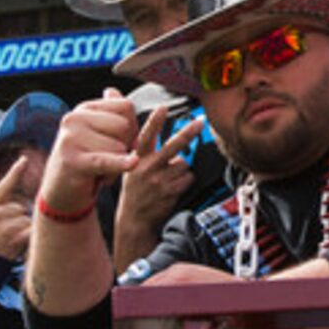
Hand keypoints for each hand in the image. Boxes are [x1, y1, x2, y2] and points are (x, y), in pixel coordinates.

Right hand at [0, 152, 39, 264]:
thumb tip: (20, 209)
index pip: (3, 185)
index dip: (15, 172)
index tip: (24, 160)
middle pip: (20, 208)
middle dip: (18, 221)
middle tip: (6, 237)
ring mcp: (5, 223)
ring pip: (27, 220)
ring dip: (23, 232)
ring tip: (8, 244)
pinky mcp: (15, 236)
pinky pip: (31, 231)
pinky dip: (28, 239)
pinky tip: (18, 247)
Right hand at [40, 90, 141, 219]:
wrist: (60, 194)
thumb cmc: (86, 163)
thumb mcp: (97, 135)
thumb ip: (110, 114)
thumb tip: (112, 91)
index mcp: (83, 109)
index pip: (126, 107)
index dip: (133, 126)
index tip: (120, 142)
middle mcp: (73, 119)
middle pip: (124, 126)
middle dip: (125, 146)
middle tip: (107, 160)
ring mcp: (70, 139)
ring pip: (119, 147)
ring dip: (117, 166)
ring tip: (99, 171)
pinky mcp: (72, 161)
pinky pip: (106, 160)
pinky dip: (121, 163)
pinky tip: (132, 164)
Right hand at [113, 108, 202, 252]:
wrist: (134, 220)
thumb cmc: (134, 190)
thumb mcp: (128, 166)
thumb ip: (139, 147)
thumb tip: (145, 127)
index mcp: (136, 158)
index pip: (145, 136)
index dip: (155, 121)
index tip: (163, 108)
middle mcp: (147, 167)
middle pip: (173, 146)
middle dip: (188, 132)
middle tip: (201, 122)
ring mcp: (159, 180)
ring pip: (184, 163)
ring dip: (182, 168)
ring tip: (169, 177)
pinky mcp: (170, 192)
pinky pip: (188, 178)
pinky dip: (185, 181)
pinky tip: (173, 187)